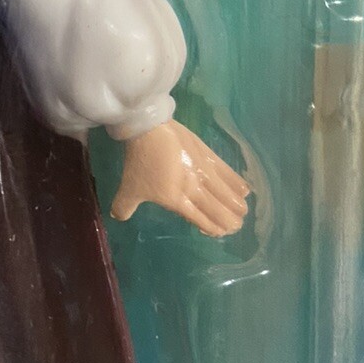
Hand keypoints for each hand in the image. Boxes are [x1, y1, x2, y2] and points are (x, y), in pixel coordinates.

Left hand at [111, 119, 249, 237]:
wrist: (149, 130)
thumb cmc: (140, 162)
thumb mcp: (129, 188)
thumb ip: (124, 206)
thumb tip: (118, 218)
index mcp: (177, 200)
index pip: (201, 219)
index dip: (212, 228)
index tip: (219, 232)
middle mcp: (195, 189)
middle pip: (218, 210)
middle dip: (229, 221)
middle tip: (235, 225)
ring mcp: (204, 172)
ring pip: (228, 194)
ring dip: (236, 205)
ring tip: (242, 211)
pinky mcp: (209, 156)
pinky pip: (229, 174)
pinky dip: (238, 184)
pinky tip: (245, 191)